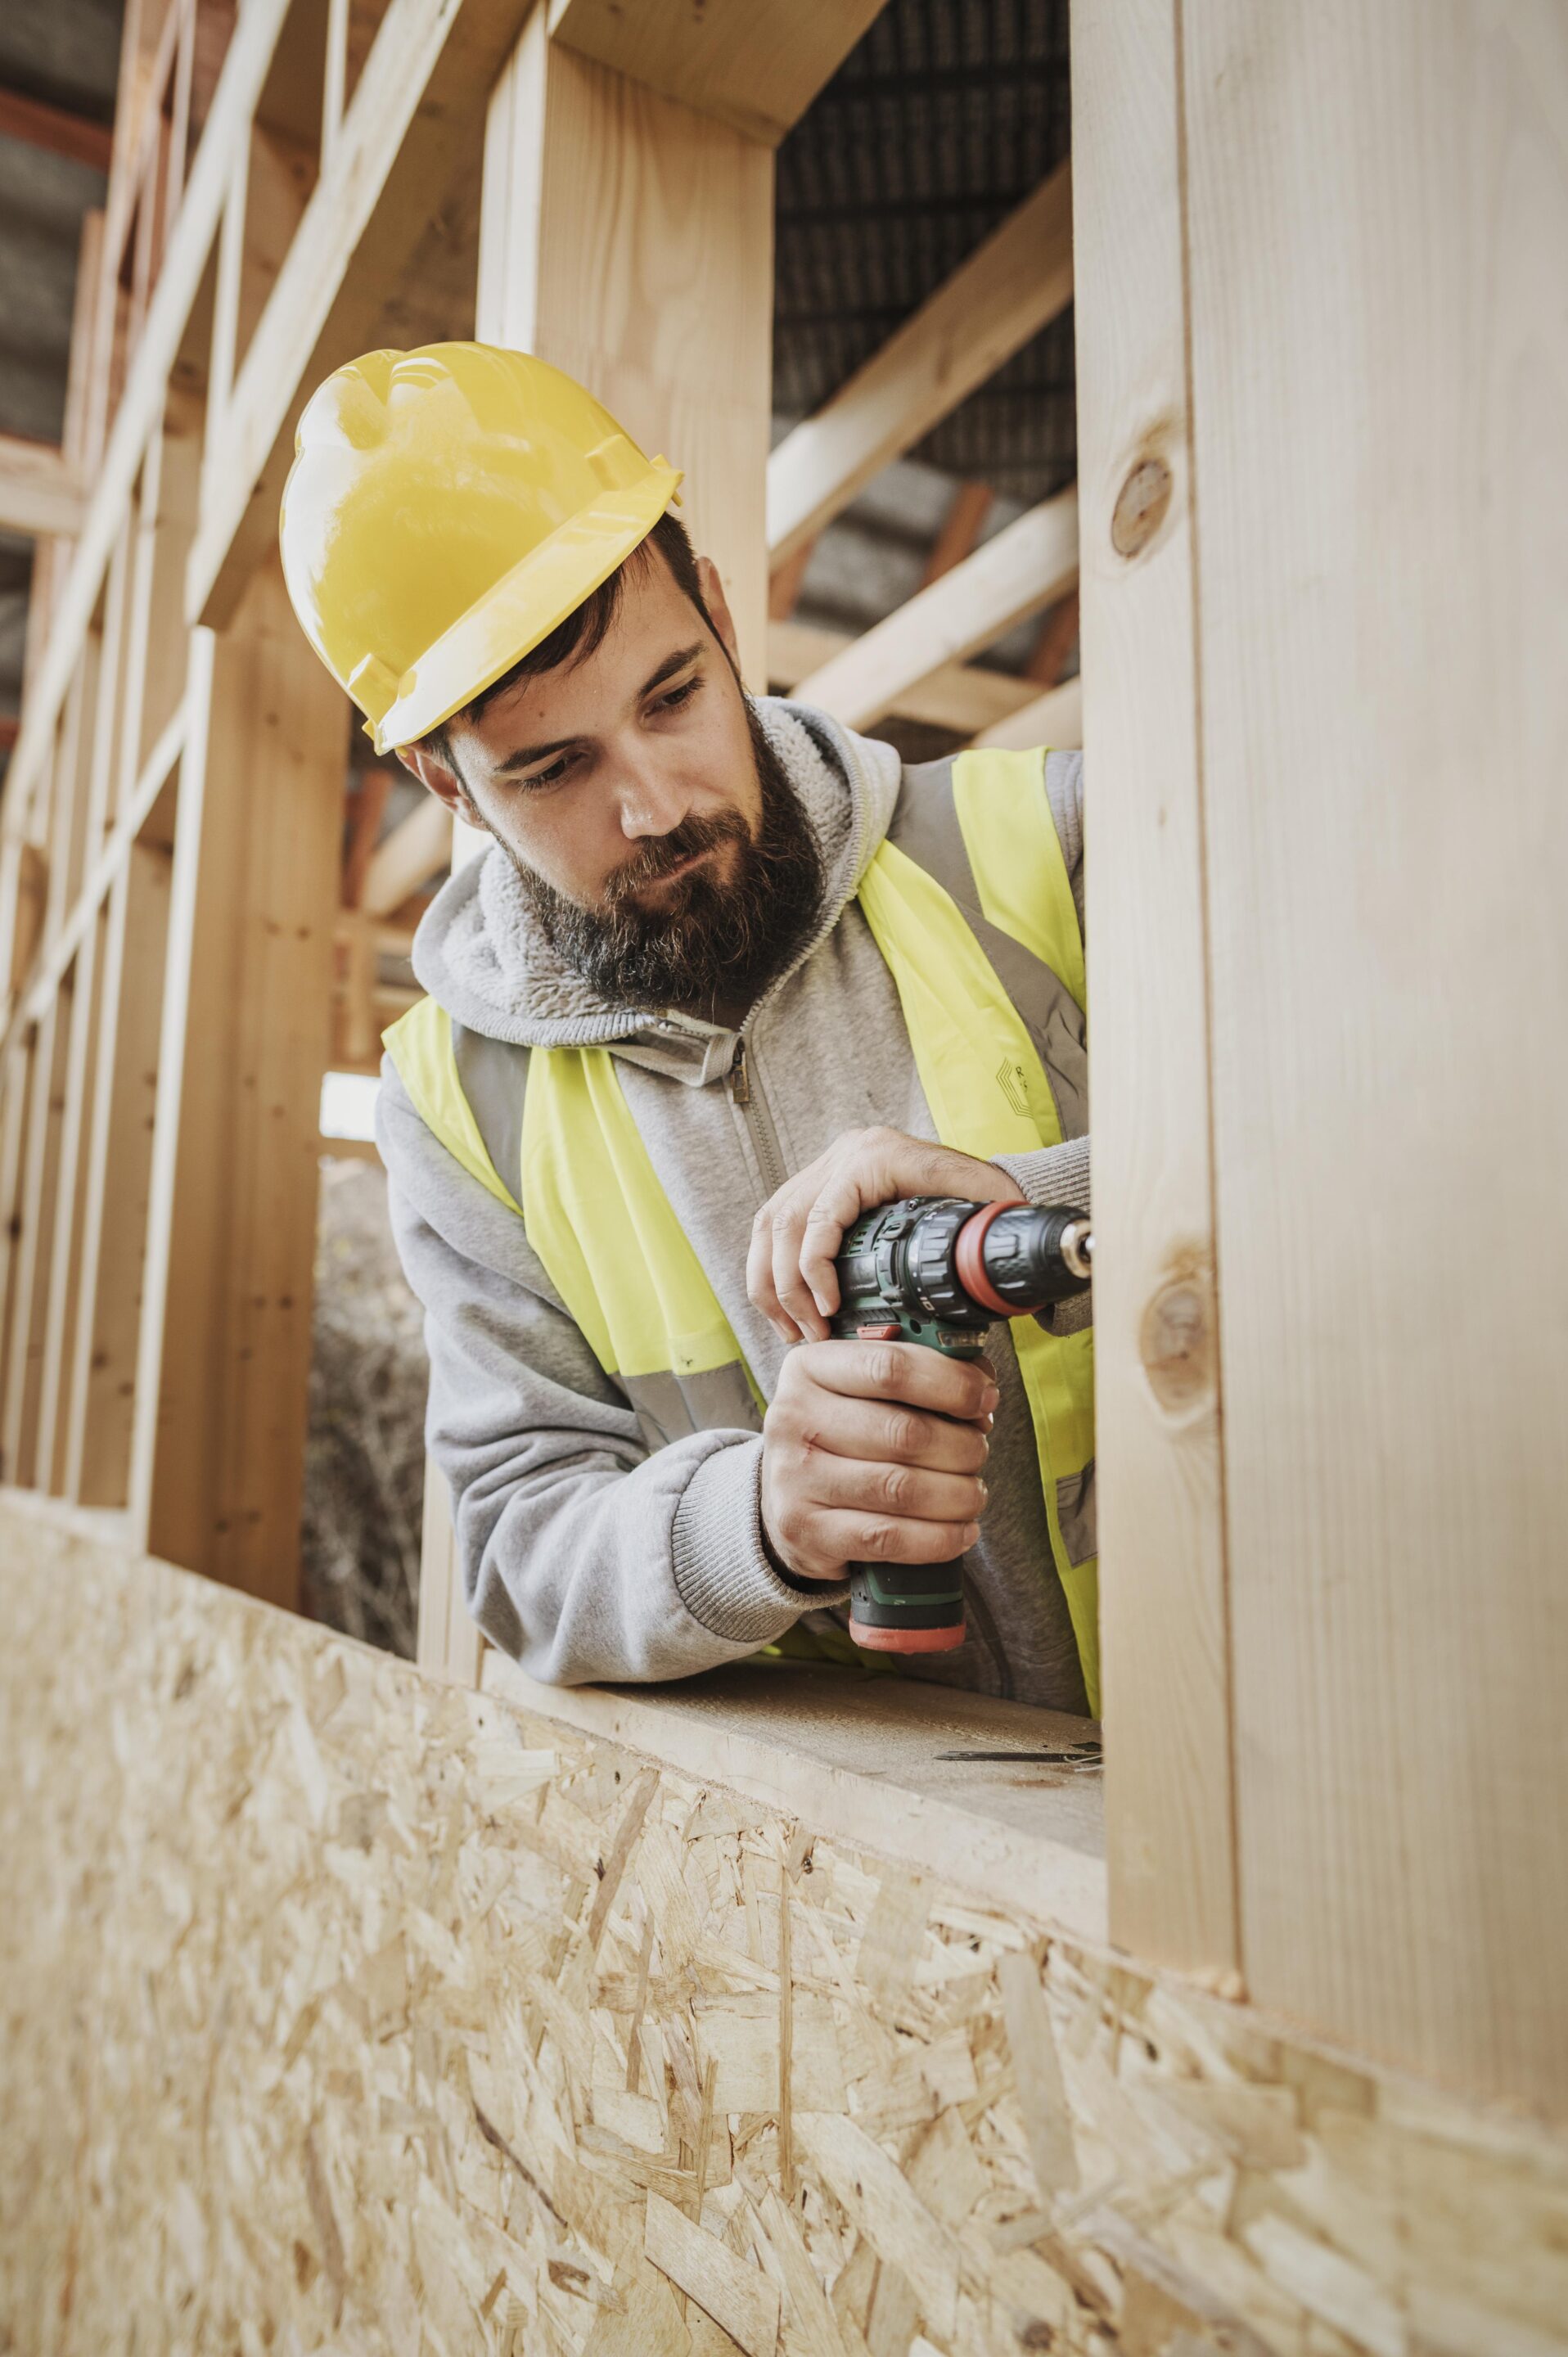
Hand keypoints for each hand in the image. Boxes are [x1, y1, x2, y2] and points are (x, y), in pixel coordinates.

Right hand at [748, 1125, 1022, 1343]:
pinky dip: (771, 1270)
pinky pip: (774, 1225)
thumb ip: (971, 1237)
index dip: (815, 1269)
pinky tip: (784, 1308)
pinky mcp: (818, 1185)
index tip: (829, 1312)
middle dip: (787, 1286)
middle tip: (808, 1333)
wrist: (985, 1181)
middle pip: (785, 1220)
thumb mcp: (985, 1211)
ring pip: (770, 1223)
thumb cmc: (987, 1200)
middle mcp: (845, 1154)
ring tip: (791, 1330)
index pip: (822, 1214)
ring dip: (770, 1282)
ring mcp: (827, 1167)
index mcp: (877, 1157)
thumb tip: (960, 1275)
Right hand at [760, 1338, 997, 1582]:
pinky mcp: (807, 1531)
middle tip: (980, 1452)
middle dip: (962, 1446)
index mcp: (810, 1367)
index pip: (890, 1367)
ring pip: (901, 1489)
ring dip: (957, 1494)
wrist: (786, 1499)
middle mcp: (794, 1419)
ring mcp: (795, 1478)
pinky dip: (938, 1538)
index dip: (951, 1383)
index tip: (985, 1398)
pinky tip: (961, 1531)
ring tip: (974, 1493)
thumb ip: (918, 1374)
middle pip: (904, 1432)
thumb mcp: (861, 1390)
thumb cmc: (841, 1435)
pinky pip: (889, 1538)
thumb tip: (981, 1384)